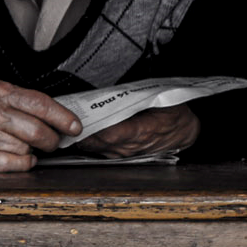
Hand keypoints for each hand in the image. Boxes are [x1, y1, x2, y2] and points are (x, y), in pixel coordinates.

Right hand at [0, 80, 82, 172]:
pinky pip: (8, 165)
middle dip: (52, 140)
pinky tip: (22, 160)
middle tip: (53, 141)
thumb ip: (19, 100)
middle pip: (36, 131)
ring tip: (25, 146)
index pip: (40, 104)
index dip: (62, 117)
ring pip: (24, 150)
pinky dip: (21, 165)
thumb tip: (53, 115)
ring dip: (32, 152)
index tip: (74, 126)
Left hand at [73, 105, 199, 159]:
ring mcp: (125, 153)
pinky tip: (76, 134)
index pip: (110, 134)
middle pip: (98, 142)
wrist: (185, 131)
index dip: (92, 129)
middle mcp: (131, 147)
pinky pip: (100, 150)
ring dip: (81, 138)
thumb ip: (138, 97)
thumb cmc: (174, 113)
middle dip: (79, 132)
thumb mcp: (161, 99)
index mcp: (142, 132)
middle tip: (61, 120)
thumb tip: (115, 92)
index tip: (76, 121)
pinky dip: (88, 142)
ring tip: (64, 125)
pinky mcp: (122, 155)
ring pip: (96, 148)